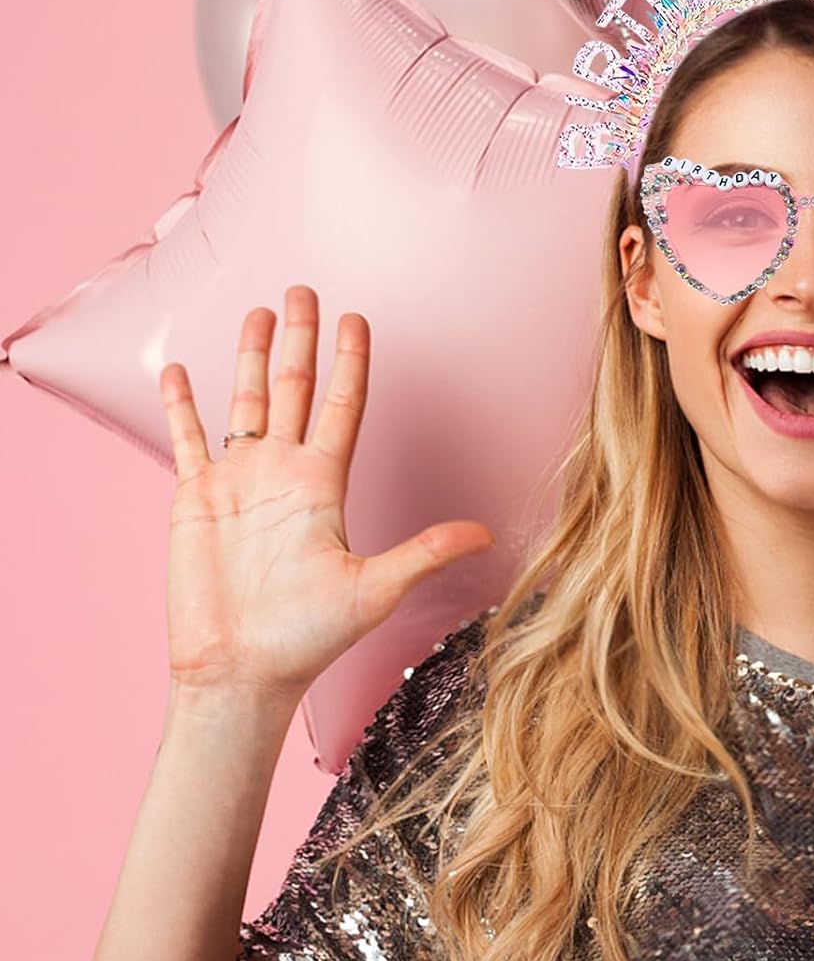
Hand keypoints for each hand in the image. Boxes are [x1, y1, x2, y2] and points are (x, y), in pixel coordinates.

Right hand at [158, 284, 494, 703]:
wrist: (242, 671)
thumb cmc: (308, 638)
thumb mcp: (376, 589)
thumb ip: (425, 552)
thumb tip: (487, 534)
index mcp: (324, 485)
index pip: (343, 407)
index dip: (350, 363)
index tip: (357, 319)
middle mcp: (283, 473)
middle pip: (293, 389)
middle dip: (299, 340)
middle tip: (304, 288)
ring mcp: (239, 482)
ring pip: (243, 401)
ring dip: (247, 357)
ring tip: (257, 311)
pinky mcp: (195, 498)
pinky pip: (187, 438)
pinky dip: (181, 404)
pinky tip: (178, 368)